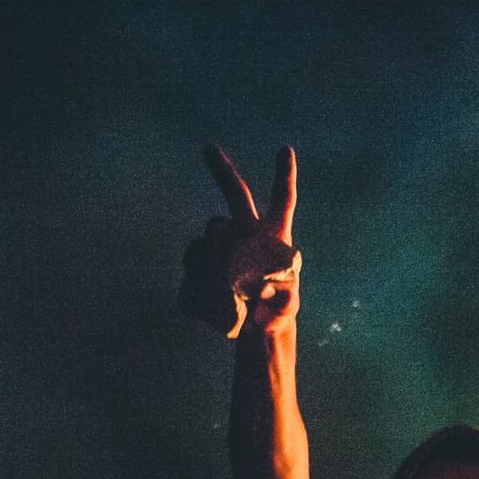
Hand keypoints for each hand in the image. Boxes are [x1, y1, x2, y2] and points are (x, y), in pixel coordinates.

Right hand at [181, 146, 300, 337]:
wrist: (253, 329)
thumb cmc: (276, 313)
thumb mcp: (286, 309)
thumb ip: (283, 300)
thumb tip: (268, 290)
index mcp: (273, 237)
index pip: (282, 201)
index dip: (284, 176)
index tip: (285, 151)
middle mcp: (245, 234)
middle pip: (234, 196)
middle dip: (222, 170)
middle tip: (209, 149)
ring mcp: (221, 247)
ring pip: (209, 237)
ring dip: (210, 257)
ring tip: (223, 289)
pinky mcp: (201, 268)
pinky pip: (192, 269)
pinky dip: (196, 286)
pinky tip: (208, 303)